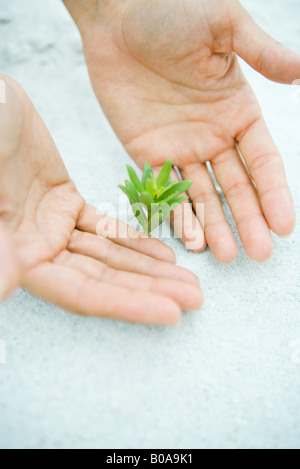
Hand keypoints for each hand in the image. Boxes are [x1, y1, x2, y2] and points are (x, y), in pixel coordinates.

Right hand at [0, 74, 202, 323]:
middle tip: (196, 299)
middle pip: (105, 279)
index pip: (82, 292)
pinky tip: (165, 254)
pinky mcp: (66, 205)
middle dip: (151, 289)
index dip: (127, 305)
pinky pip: (106, 228)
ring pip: (111, 255)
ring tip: (190, 281)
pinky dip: (135, 240)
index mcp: (19, 254)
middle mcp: (38, 250)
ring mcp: (53, 229)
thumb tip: (3, 286)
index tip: (171, 314)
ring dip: (151, 269)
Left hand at [64, 0, 298, 261]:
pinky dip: (177, 214)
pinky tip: (189, 238)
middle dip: (248, 220)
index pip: (263, 161)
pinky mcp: (147, 152)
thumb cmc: (171, 12)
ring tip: (225, 256)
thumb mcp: (223, 25)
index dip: (274, 194)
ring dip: (215, 226)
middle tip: (258, 254)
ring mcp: (180, 147)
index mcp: (238, 110)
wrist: (117, 15)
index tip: (284, 225)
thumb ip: (261, 52)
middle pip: (236, 187)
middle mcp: (213, 135)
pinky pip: (164, 189)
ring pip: (202, 195)